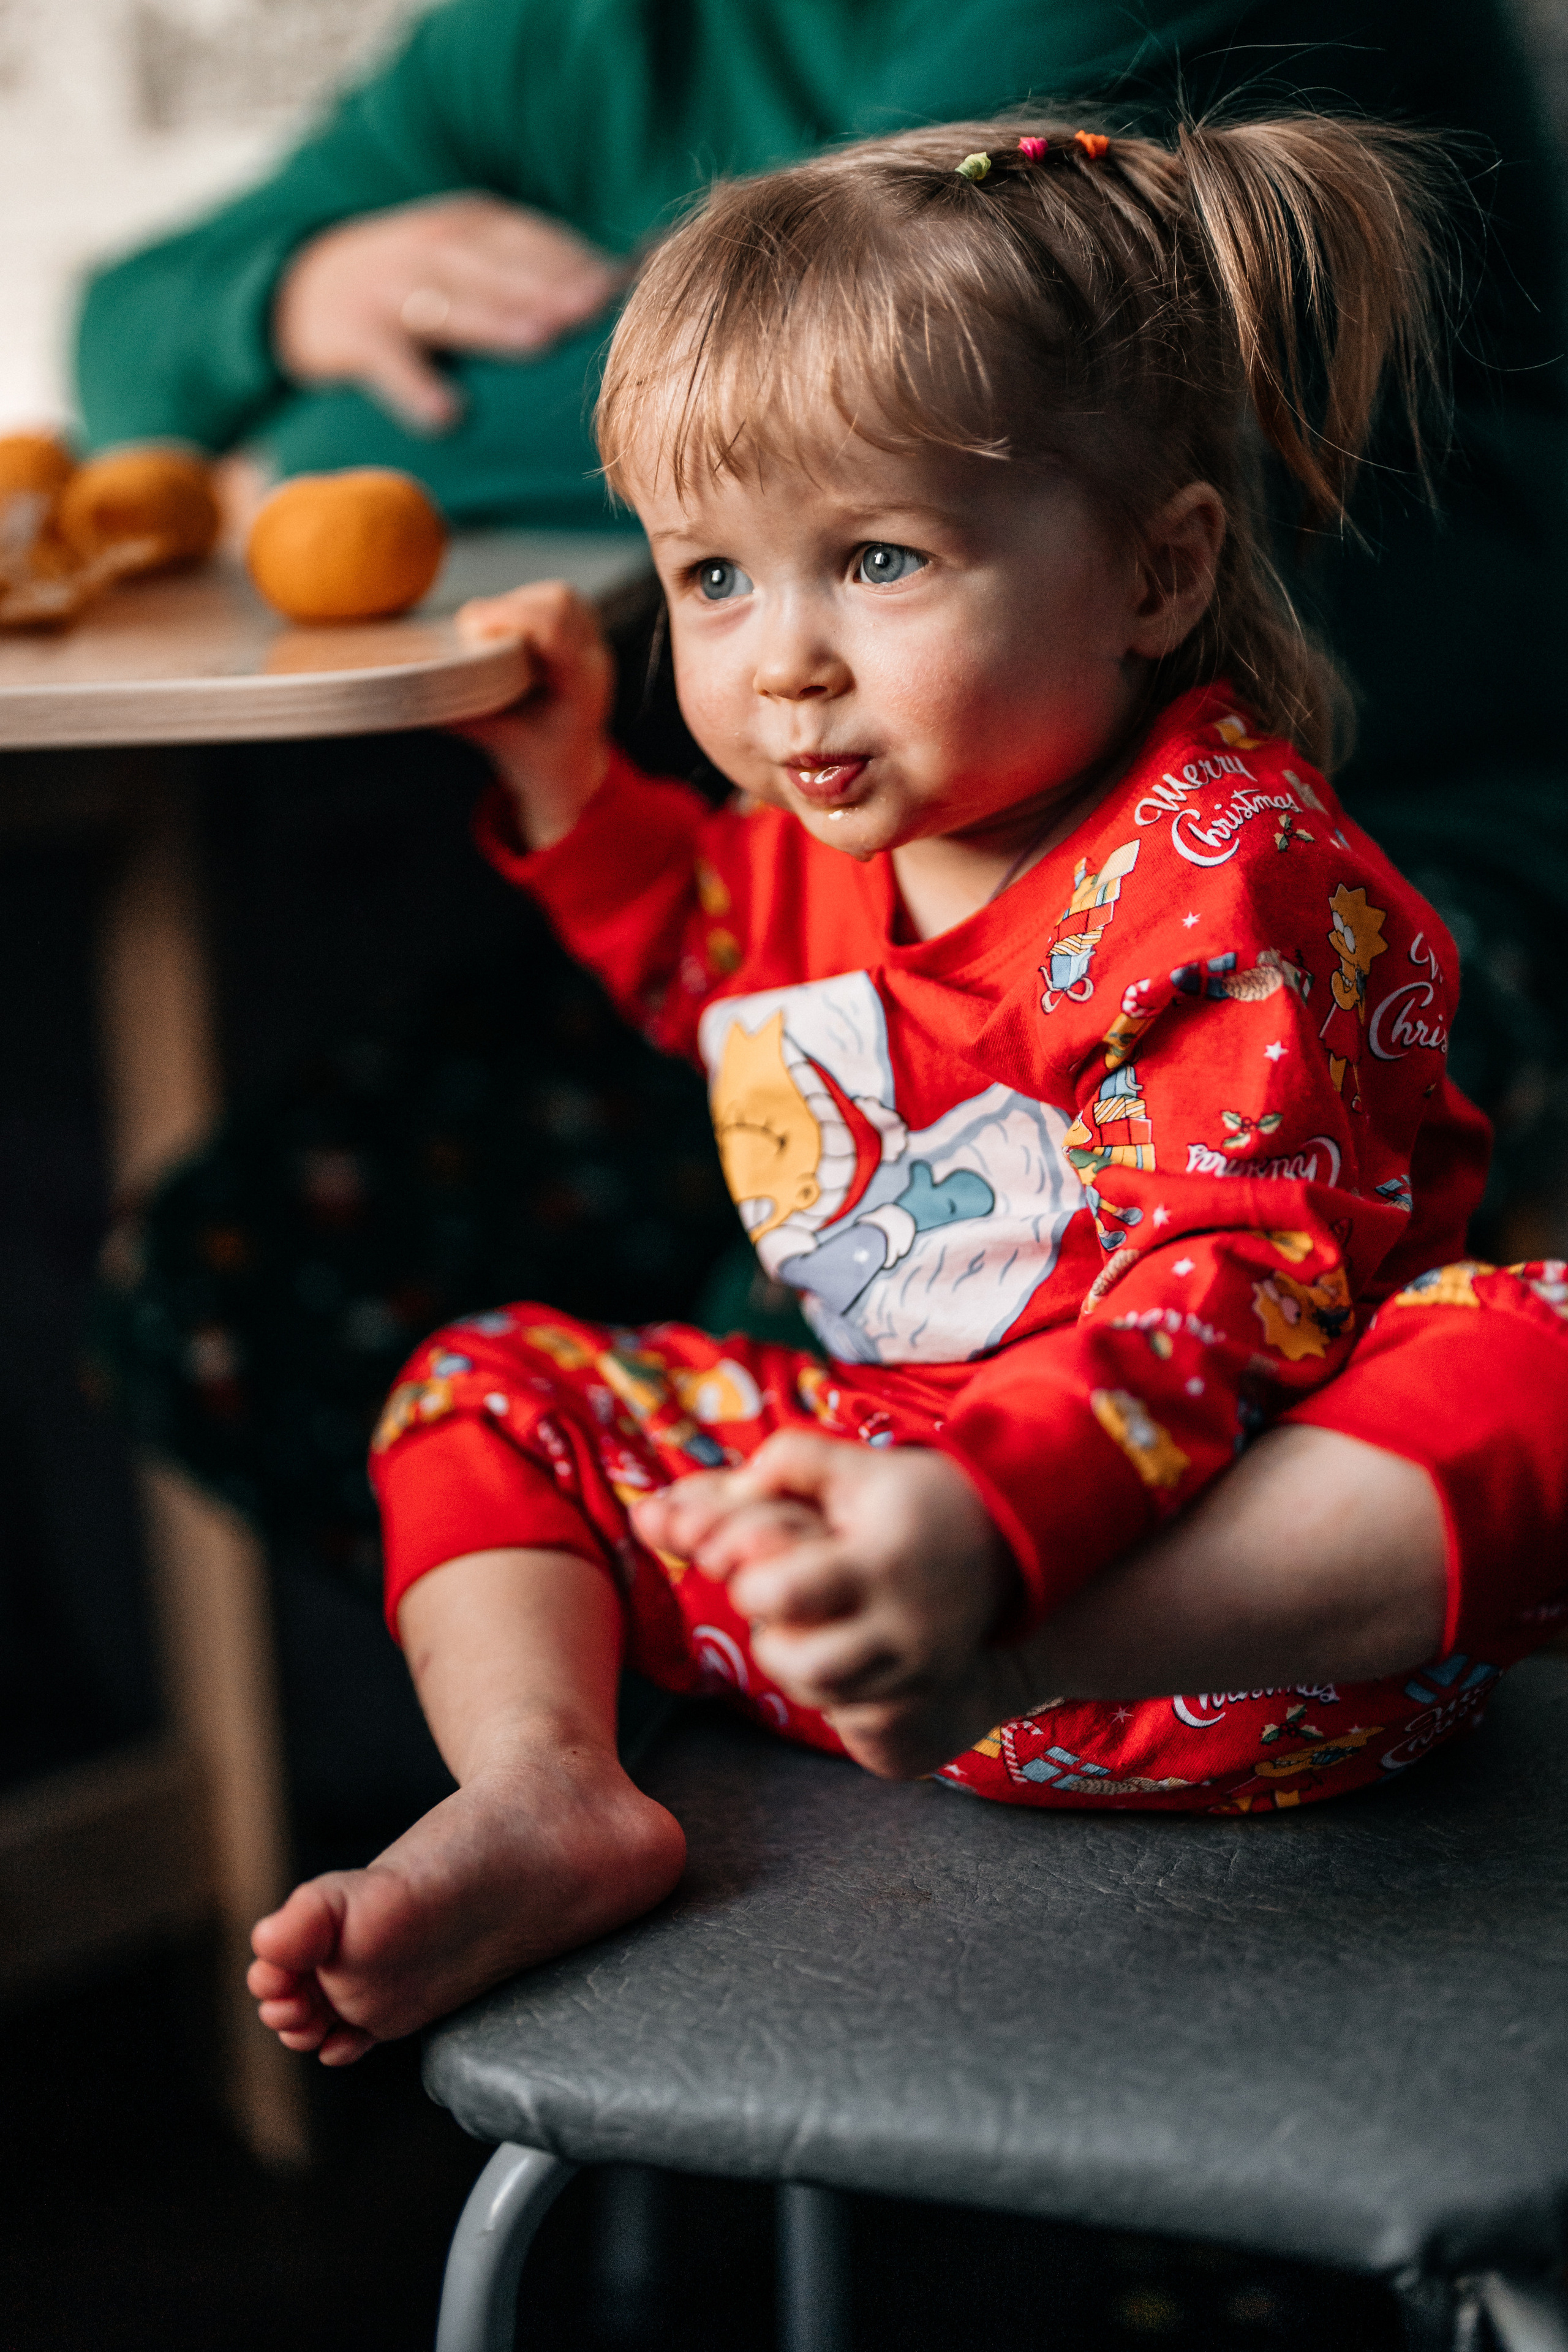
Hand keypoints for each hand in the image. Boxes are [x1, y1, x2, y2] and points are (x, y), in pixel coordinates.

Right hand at [274, 194, 627, 430]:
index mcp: (467, 225)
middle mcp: (430, 247)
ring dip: (495, 321)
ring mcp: (389, 289)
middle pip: (496, 267)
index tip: (620, 285)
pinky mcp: (354, 335)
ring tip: (539, 342)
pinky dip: (415, 387)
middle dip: (546, 285)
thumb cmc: (414, 283)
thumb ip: (529, 267)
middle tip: (593, 310)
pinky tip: (446, 416)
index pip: (528, 238)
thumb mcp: (468, 256)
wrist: (301, 288)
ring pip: (448, 304)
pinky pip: (388, 363)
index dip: (572, 259)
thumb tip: (620, 285)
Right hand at [454, 581, 614, 846]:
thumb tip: (412, 694)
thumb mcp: (496, 743)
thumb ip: (461, 716)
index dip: (508, 616)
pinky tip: (508, 628)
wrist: (571, 770)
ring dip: (519, 602)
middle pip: (559, 602)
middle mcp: (595, 661)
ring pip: (561, 596)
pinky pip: (560, 601)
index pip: (554, 628)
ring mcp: (594, 645)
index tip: (469, 628)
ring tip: (491, 630)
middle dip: (510, 607)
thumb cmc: (537, 760)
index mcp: (581, 689)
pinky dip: (528, 604)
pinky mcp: (585, 636)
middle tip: (474, 631)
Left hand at [631, 1433, 1014, 1767]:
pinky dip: (831, 1687)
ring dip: (797, 1669)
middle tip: (775, 1614)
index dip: (754, 1586)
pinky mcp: (928, 1685)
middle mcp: (904, 1623)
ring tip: (801, 1631)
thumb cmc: (918, 1498)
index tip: (757, 1570)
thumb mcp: (859, 1467)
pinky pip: (860, 1710)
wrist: (1007, 1538)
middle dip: (772, 1645)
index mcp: (879, 1562)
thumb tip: (735, 1484)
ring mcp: (921, 1662)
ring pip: (831, 1697)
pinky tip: (834, 1648)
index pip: (788, 1595)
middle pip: (809, 1668)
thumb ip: (793, 1461)